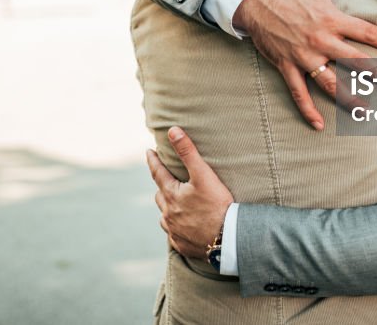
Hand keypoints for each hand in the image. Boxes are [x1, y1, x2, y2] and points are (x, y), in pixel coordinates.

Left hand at [146, 127, 233, 260]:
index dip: (153, 160)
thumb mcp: (203, 175)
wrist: (228, 238)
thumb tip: (172, 131)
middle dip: (162, 186)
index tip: (148, 152)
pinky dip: (176, 227)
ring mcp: (174, 231)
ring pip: (165, 216)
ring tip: (174, 204)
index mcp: (171, 195)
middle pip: (160, 195)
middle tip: (166, 179)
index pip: (157, 173)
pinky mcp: (182, 245)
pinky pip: (174, 234)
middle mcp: (168, 214)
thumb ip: (187, 152)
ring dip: (167, 208)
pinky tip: (184, 227)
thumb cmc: (217, 205)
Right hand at [232, 0, 376, 129]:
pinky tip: (318, 124)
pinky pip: (298, 92)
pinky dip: (308, 109)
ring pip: (330, 82)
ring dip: (348, 97)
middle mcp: (321, 40)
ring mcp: (303, 55)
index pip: (366, 32)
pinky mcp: (287, 65)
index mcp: (332, 19)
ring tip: (365, 110)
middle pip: (355, 61)